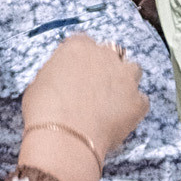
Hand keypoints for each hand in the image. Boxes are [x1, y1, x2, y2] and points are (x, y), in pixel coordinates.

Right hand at [21, 34, 146, 170]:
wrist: (63, 138)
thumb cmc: (44, 111)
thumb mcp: (39, 83)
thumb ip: (56, 73)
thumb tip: (60, 80)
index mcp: (78, 47)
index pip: (85, 43)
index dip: (83, 58)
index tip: (79, 71)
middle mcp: (105, 56)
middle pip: (111, 55)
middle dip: (106, 68)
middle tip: (95, 89)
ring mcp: (125, 77)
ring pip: (132, 71)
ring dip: (125, 82)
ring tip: (112, 102)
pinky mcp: (137, 101)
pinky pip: (142, 101)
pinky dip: (134, 108)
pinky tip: (121, 119)